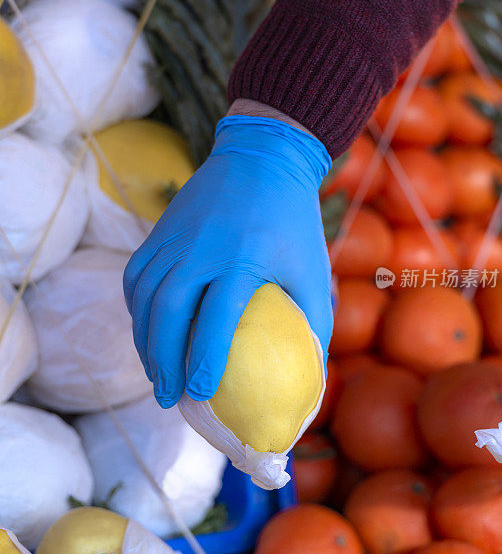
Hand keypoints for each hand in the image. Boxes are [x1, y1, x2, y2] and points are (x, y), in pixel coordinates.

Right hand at [123, 112, 332, 407]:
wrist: (264, 157)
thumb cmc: (294, 223)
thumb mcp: (313, 270)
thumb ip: (314, 323)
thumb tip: (312, 381)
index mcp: (243, 257)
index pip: (216, 317)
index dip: (204, 358)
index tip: (200, 393)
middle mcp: (201, 247)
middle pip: (168, 311)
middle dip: (162, 359)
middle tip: (167, 396)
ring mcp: (175, 236)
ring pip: (144, 296)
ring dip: (144, 340)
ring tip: (154, 374)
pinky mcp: (160, 229)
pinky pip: (136, 275)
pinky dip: (137, 309)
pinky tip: (146, 332)